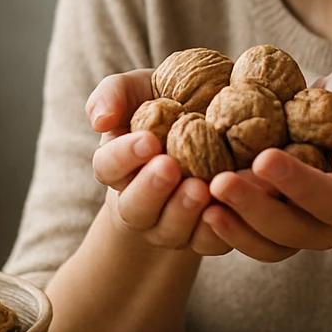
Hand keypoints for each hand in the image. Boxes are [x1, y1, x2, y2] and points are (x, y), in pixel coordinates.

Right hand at [85, 69, 232, 255]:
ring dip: (183, 211)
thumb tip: (101, 120)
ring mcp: (172, 223)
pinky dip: (219, 228)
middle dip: (151, 189)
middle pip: (134, 208)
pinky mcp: (205, 236)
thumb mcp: (141, 89)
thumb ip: (114, 95)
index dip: (124, 156)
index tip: (148, 139)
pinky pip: (209, 241)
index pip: (108, 167)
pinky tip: (230, 206)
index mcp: (120, 167)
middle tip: (170, 167)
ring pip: (170, 229)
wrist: (217, 123)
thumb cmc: (170, 101)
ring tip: (202, 187)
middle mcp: (140, 202)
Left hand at [202, 64, 331, 261]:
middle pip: (297, 231)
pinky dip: (229, 229)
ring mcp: (304, 226)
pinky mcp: (278, 220)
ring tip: (205, 199)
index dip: (298, 185)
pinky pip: (254, 238)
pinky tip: (201, 206)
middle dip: (258, 209)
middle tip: (220, 182)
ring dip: (238, 227)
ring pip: (272, 244)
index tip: (263, 157)